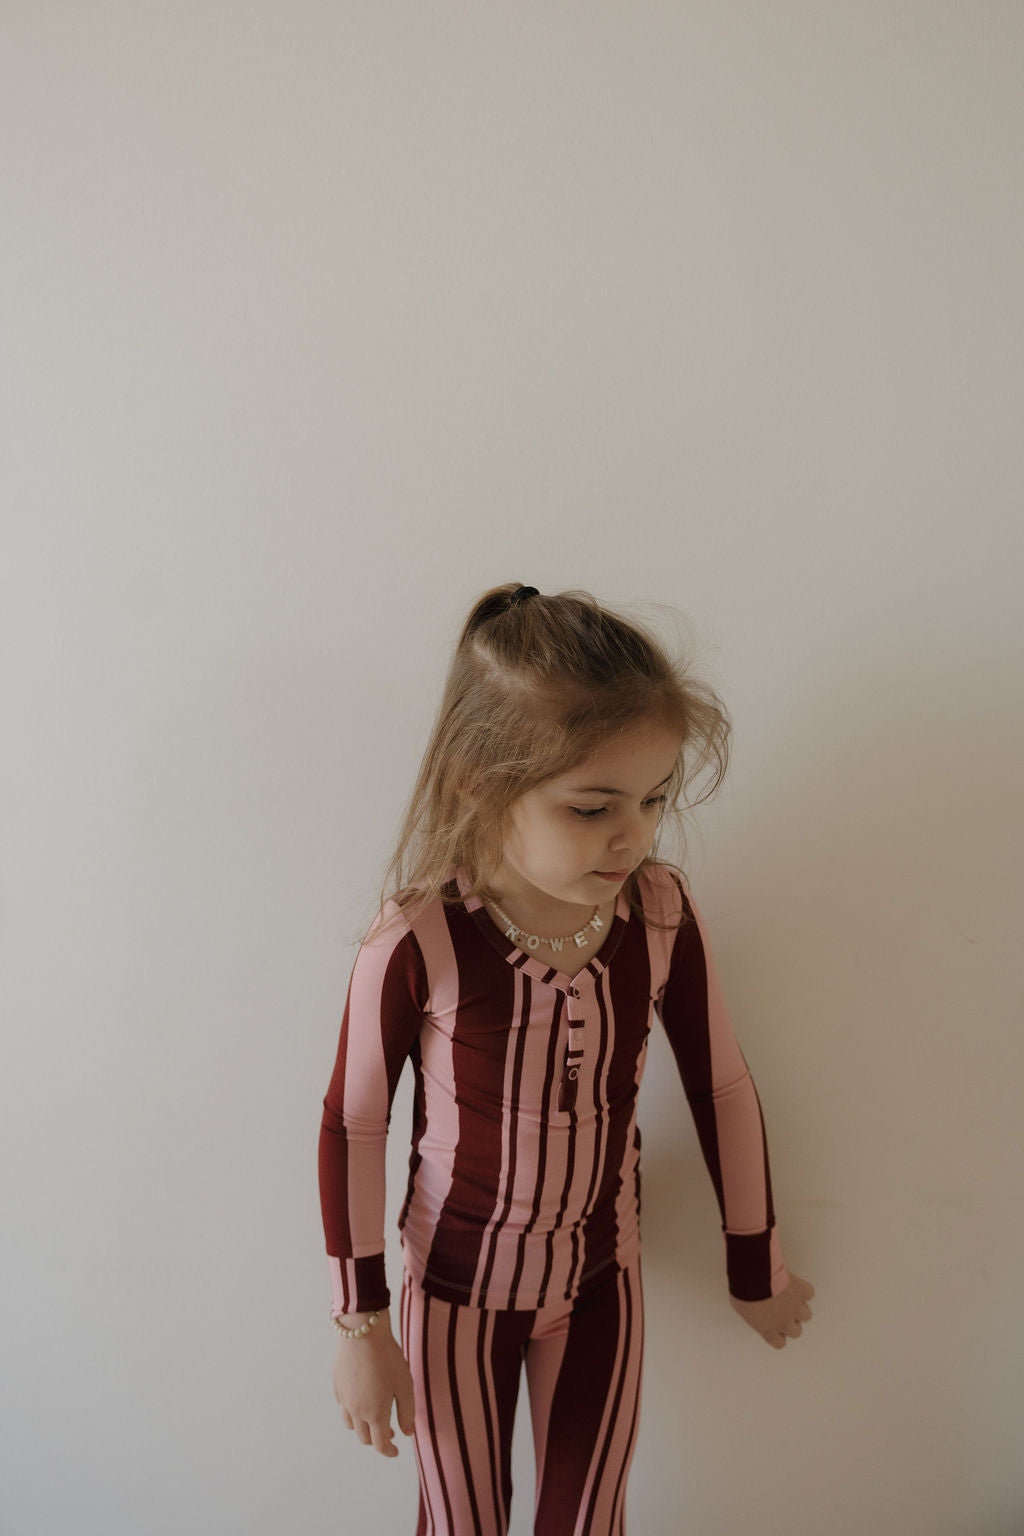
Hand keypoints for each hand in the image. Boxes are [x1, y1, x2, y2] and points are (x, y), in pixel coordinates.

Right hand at [331, 1311, 416, 1456]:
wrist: (362, 1332)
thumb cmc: (387, 1358)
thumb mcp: (405, 1385)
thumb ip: (407, 1412)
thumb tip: (407, 1433)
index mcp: (375, 1414)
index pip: (380, 1444)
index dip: (388, 1451)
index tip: (396, 1451)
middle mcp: (356, 1410)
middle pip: (364, 1437)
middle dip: (377, 1440)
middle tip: (390, 1433)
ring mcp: (344, 1398)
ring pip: (350, 1424)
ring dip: (363, 1427)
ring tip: (374, 1418)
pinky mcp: (337, 1384)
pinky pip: (343, 1406)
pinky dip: (352, 1410)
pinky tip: (360, 1400)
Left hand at [729, 1273, 813, 1348]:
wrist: (753, 1277)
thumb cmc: (743, 1292)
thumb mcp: (742, 1310)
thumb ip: (753, 1316)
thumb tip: (754, 1312)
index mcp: (768, 1329)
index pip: (780, 1343)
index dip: (778, 1334)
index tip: (775, 1326)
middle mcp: (784, 1322)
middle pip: (796, 1332)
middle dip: (790, 1322)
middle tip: (783, 1310)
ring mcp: (795, 1307)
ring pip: (806, 1315)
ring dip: (799, 1307)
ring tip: (789, 1297)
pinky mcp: (801, 1291)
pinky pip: (809, 1293)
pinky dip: (803, 1289)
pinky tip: (794, 1284)